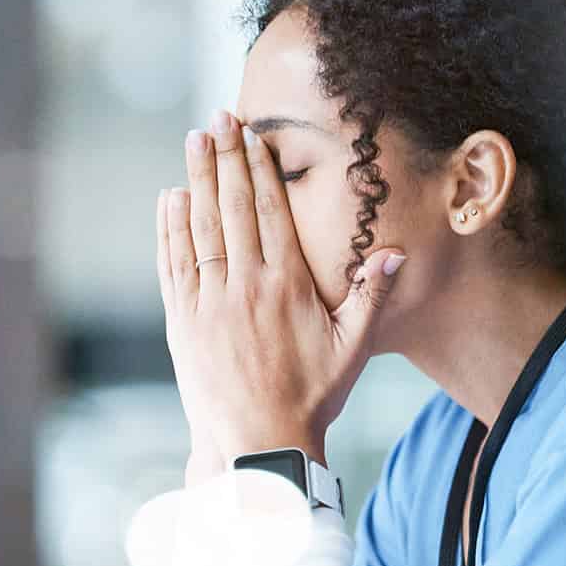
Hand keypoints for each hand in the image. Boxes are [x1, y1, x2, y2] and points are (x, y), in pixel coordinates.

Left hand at [155, 109, 402, 470]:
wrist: (261, 446)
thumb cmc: (312, 397)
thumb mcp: (352, 348)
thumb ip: (372, 297)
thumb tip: (394, 254)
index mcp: (288, 287)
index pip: (270, 213)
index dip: (258, 169)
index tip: (251, 134)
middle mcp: (246, 288)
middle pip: (232, 209)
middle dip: (224, 159)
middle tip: (217, 119)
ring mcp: (210, 305)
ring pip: (200, 230)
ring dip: (195, 182)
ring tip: (193, 142)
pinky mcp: (184, 325)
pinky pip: (175, 266)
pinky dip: (171, 229)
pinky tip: (170, 199)